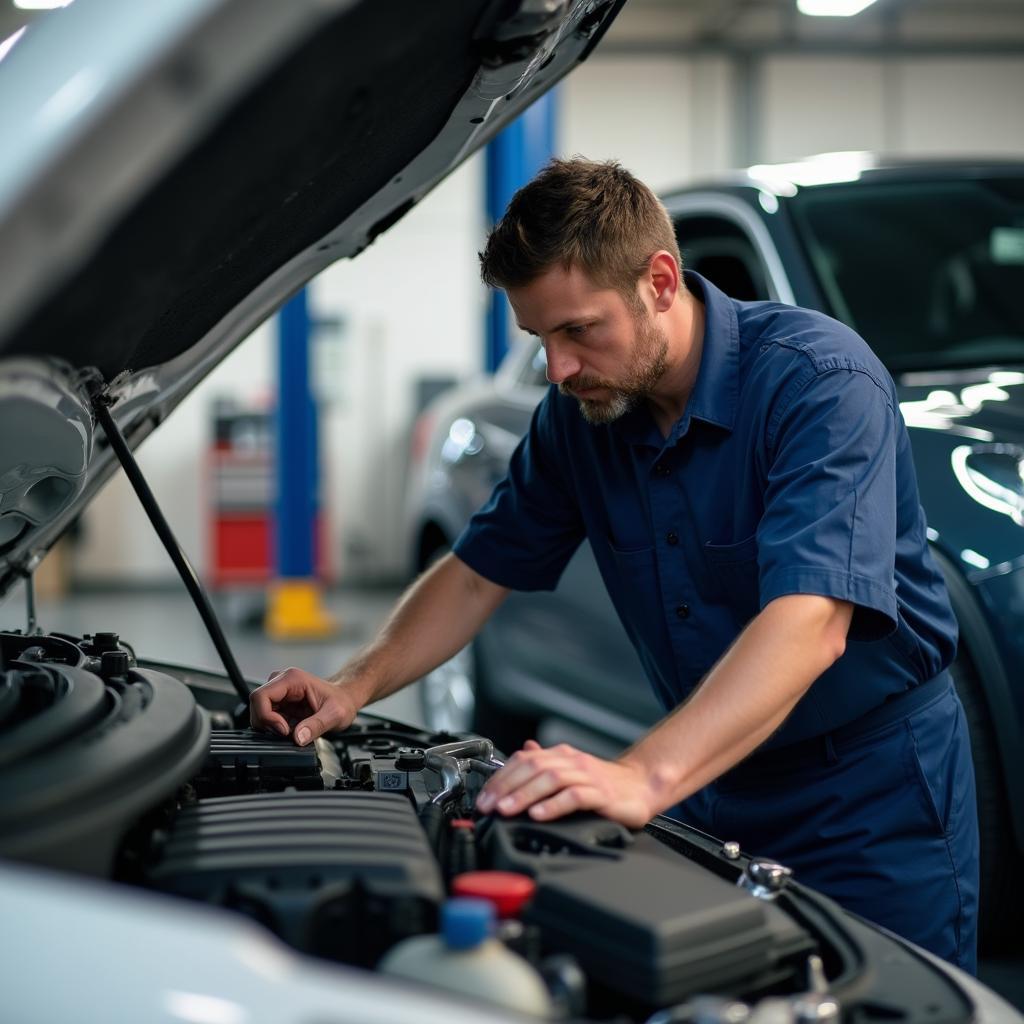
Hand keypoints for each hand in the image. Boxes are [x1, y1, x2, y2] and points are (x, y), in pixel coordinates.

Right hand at [249, 667, 358, 745]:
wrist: (345, 700)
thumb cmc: (341, 701)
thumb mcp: (335, 715)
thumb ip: (316, 726)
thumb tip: (297, 738)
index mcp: (292, 678)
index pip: (260, 696)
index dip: (266, 717)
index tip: (283, 730)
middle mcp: (281, 681)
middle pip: (256, 705)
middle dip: (268, 724)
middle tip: (289, 733)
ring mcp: (279, 692)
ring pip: (259, 712)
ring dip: (272, 727)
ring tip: (294, 729)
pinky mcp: (279, 703)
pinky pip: (267, 717)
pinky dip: (275, 728)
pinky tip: (292, 728)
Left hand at [475, 740, 656, 828]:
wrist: (642, 787)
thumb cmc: (605, 784)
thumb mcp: (571, 771)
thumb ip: (546, 764)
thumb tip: (524, 751)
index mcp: (561, 756)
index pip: (524, 760)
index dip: (501, 778)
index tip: (484, 798)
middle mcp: (572, 762)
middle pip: (533, 767)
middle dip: (506, 787)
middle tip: (489, 806)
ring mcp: (588, 776)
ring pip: (551, 779)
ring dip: (524, 795)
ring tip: (507, 810)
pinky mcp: (602, 795)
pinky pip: (575, 796)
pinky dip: (553, 805)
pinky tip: (539, 814)